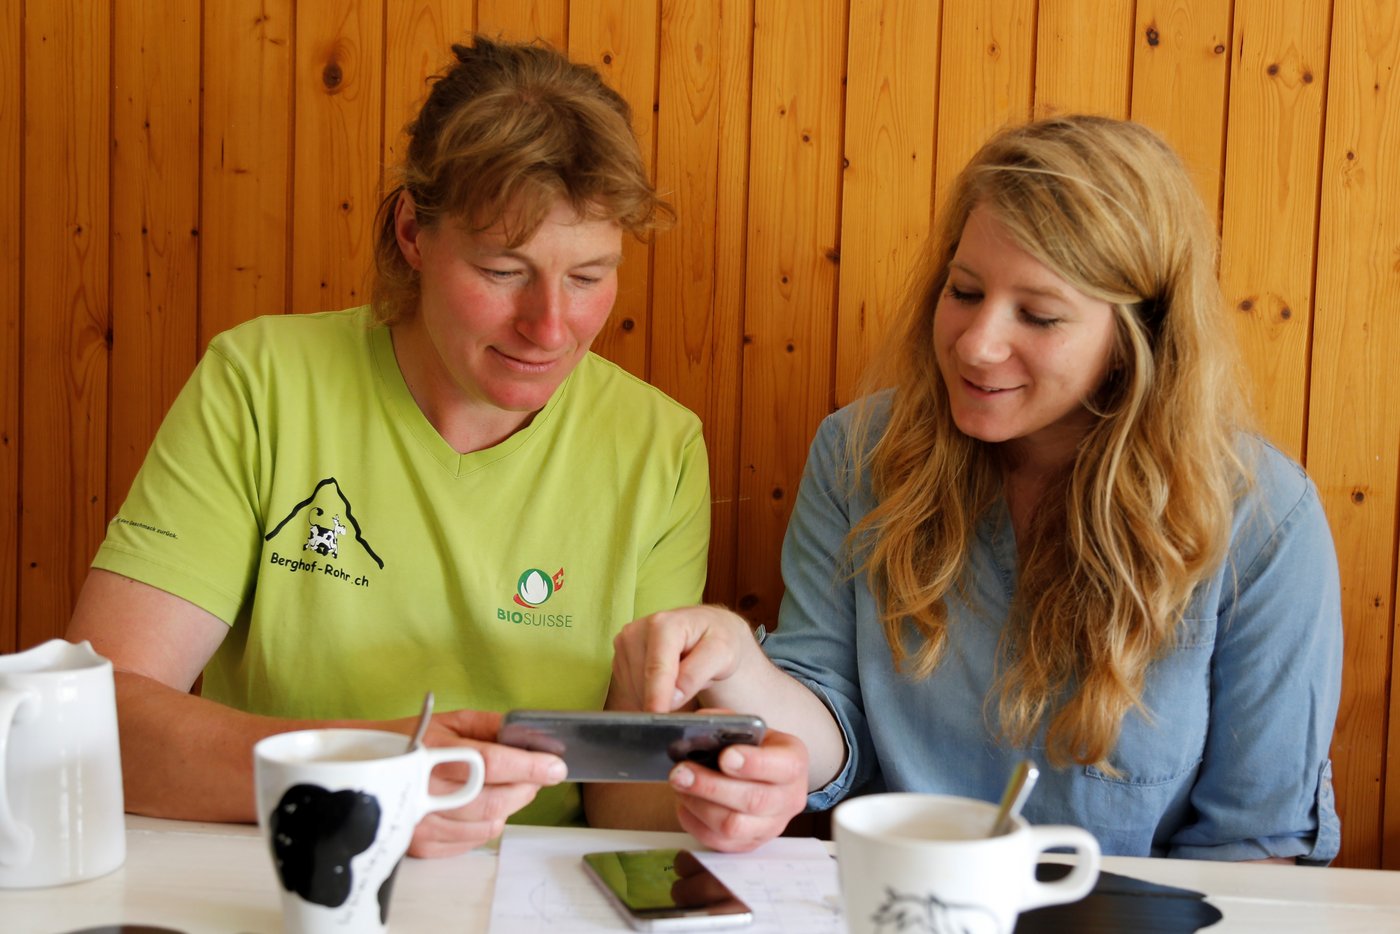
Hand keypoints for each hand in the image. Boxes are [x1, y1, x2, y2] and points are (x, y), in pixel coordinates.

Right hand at [404, 709, 566, 857]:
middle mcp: (426, 790)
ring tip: (510, 791)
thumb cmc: (409, 739)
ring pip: (486, 825)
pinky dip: (487, 826)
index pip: (491, 764)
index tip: (556, 767)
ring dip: (510, 808)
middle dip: (525, 789)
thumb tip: (528, 734)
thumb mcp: (449, 720)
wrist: (361, 768)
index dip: (528, 767)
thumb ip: (490, 726)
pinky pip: (470, 842)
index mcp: (434, 752)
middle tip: (535, 777)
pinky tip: (482, 808)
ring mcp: (421, 822)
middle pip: (493, 801)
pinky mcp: (419, 844)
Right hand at [611, 606, 759, 711]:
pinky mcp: (619, 658)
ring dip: (654, 699)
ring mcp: (625, 644)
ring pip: (633, 690)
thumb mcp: (722, 654)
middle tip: (689, 696)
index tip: (658, 717)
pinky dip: (646, 696)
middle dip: (662, 699)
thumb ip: (697, 673)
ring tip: (679, 686)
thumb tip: (673, 697)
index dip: (657, 696)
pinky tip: (665, 687)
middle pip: (642, 682)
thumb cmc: (717, 640)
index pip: (656, 668)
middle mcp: (637, 630)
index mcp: (663, 624)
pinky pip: (628, 690)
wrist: (707, 630)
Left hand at [666, 727, 808, 852]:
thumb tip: (697, 727)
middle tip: (681, 771)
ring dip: (699, 805)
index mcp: (794, 761)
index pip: (785, 767)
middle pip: (754, 801)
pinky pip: (719, 843)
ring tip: (679, 784)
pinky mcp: (749, 844)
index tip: (725, 756)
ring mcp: (771, 826)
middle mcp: (789, 798)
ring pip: (734, 826)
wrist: (758, 772)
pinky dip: (695, 822)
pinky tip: (685, 802)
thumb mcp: (746, 726)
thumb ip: (726, 723)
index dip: (754, 764)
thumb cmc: (750, 746)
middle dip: (712, 786)